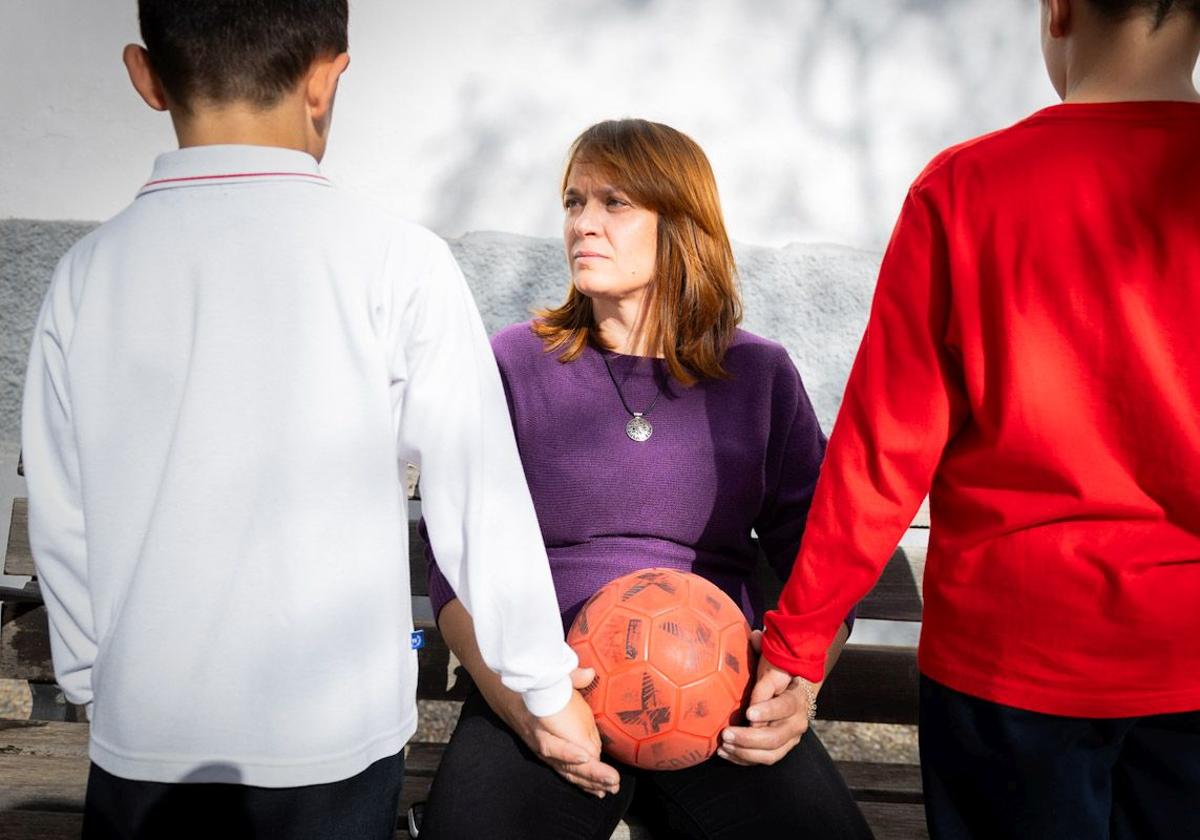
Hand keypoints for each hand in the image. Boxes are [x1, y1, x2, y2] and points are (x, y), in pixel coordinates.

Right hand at [508, 667, 620, 796]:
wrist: (511, 698)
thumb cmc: (536, 688)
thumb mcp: (549, 678)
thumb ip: (569, 676)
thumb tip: (589, 673)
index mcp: (538, 722)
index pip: (551, 743)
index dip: (566, 751)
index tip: (585, 757)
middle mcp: (540, 742)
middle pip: (563, 763)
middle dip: (588, 773)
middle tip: (611, 780)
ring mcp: (544, 753)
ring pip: (566, 772)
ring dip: (589, 782)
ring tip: (611, 788)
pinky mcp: (549, 759)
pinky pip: (566, 774)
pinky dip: (582, 783)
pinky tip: (598, 791)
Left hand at [717, 629, 817, 765]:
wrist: (794, 694)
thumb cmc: (777, 675)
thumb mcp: (773, 663)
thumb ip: (765, 652)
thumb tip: (755, 637)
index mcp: (796, 699)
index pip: (784, 706)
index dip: (767, 710)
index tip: (748, 711)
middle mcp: (797, 722)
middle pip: (776, 736)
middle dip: (750, 737)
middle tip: (726, 733)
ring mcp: (790, 740)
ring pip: (770, 753)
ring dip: (745, 752)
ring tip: (724, 745)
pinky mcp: (780, 750)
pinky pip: (763, 760)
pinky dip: (743, 759)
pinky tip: (725, 753)